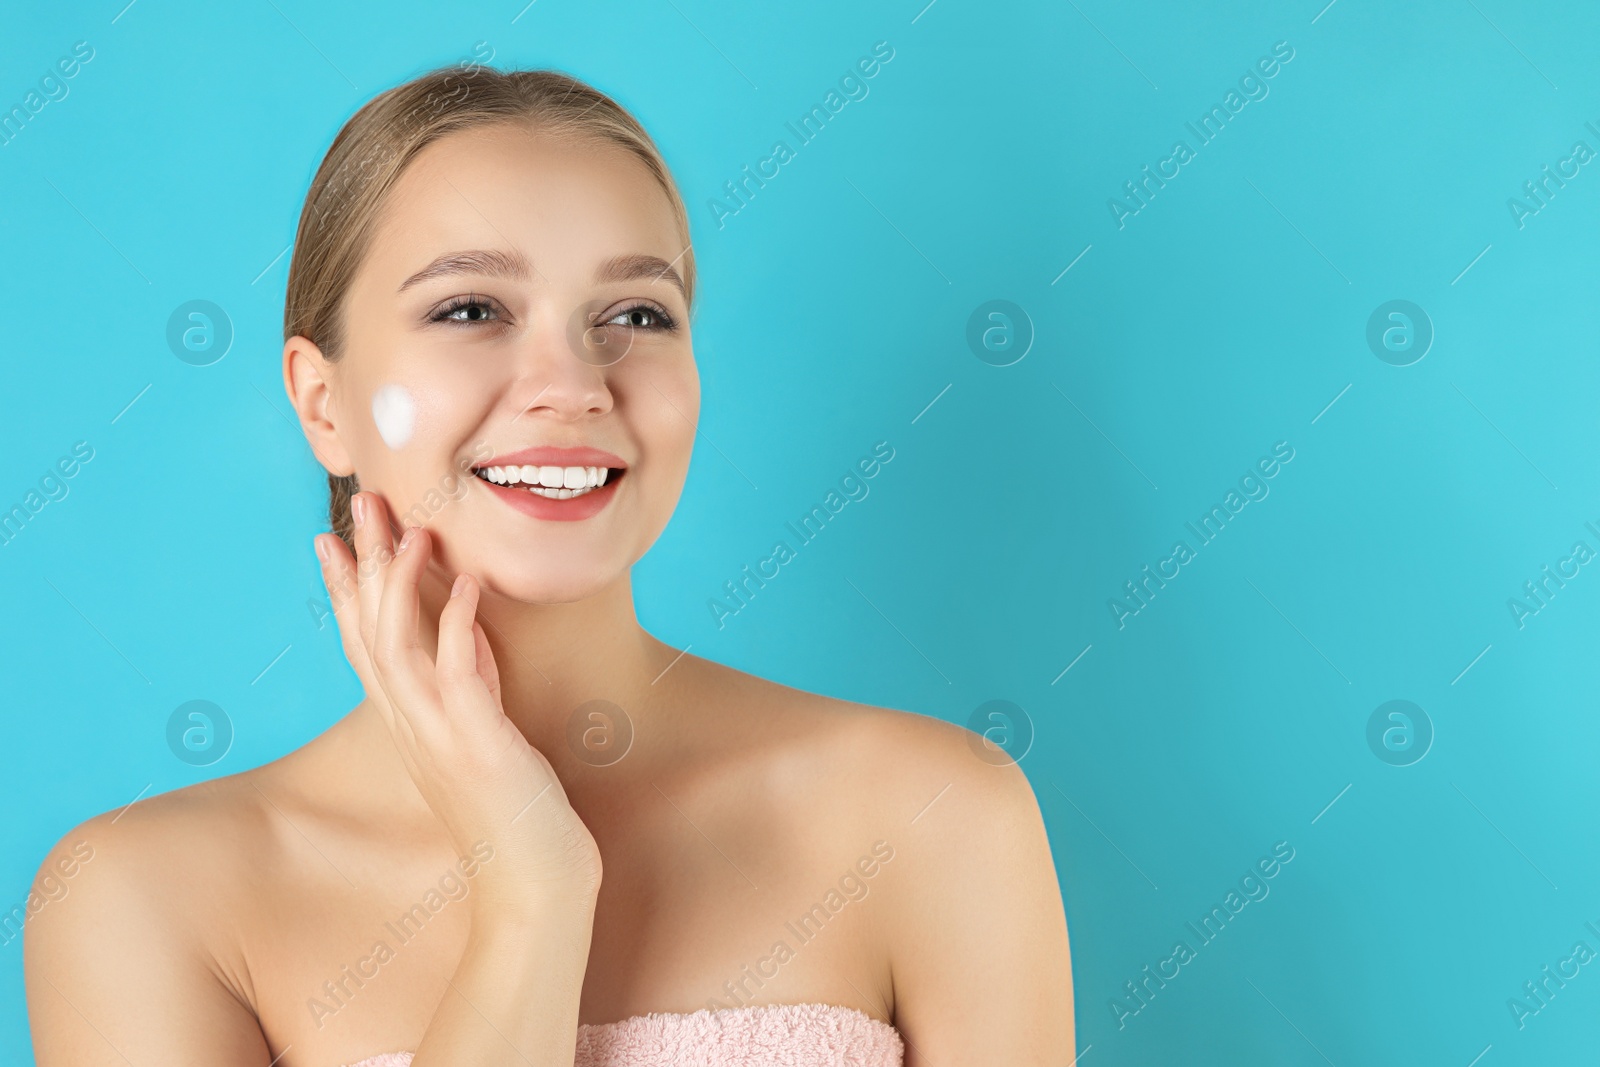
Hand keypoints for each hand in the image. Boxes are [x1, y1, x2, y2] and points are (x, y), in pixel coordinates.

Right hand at [314, 491, 601, 913]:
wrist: (532, 884)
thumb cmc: (513, 814)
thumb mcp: (483, 735)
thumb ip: (469, 685)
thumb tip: (468, 633)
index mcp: (408, 724)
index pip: (362, 644)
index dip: (343, 589)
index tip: (330, 538)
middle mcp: (411, 725)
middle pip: (369, 631)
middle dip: (363, 564)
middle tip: (359, 503)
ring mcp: (439, 735)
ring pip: (398, 645)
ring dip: (401, 582)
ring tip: (411, 527)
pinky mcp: (476, 744)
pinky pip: (457, 673)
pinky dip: (457, 624)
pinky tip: (466, 583)